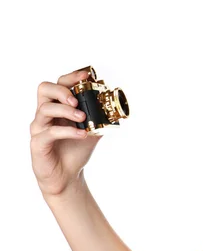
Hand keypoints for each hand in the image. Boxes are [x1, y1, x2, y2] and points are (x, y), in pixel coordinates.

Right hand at [30, 68, 102, 197]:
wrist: (68, 175)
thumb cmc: (76, 149)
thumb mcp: (94, 129)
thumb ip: (101, 117)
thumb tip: (116, 106)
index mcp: (58, 106)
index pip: (59, 83)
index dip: (71, 77)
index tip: (87, 75)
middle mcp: (45, 114)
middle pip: (45, 89)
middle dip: (63, 90)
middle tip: (78, 99)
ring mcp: (39, 128)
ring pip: (45, 109)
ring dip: (67, 110)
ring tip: (83, 117)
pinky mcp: (38, 143)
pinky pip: (50, 132)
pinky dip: (68, 130)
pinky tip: (82, 134)